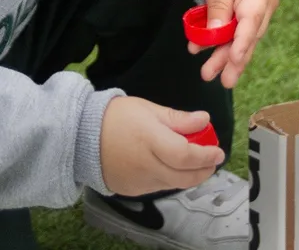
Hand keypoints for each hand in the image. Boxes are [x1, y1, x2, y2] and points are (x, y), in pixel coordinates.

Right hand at [99, 96, 224, 196]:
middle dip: (204, 170)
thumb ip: (178, 118)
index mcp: (150, 141)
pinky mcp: (132, 190)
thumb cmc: (115, 117)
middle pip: (185, 177)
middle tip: (212, 160)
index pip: (186, 156)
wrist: (81, 135)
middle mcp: (146, 165)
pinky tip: (170, 166)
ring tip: (194, 162)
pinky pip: (159, 187)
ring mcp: (138, 181)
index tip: (218, 151)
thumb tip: (205, 119)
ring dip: (189, 176)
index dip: (206, 156)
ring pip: (174, 184)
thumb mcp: (148, 109)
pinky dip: (170, 179)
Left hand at [192, 0, 277, 87]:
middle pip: (248, 37)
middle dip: (233, 60)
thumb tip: (216, 32)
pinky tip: (201, 49)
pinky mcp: (247, 16)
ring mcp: (256, 12)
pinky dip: (220, 43)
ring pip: (242, 39)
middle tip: (222, 81)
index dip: (243, 43)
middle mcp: (262, 6)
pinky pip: (235, 33)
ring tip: (208, 73)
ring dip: (225, 57)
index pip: (251, 21)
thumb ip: (218, 4)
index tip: (234, 61)